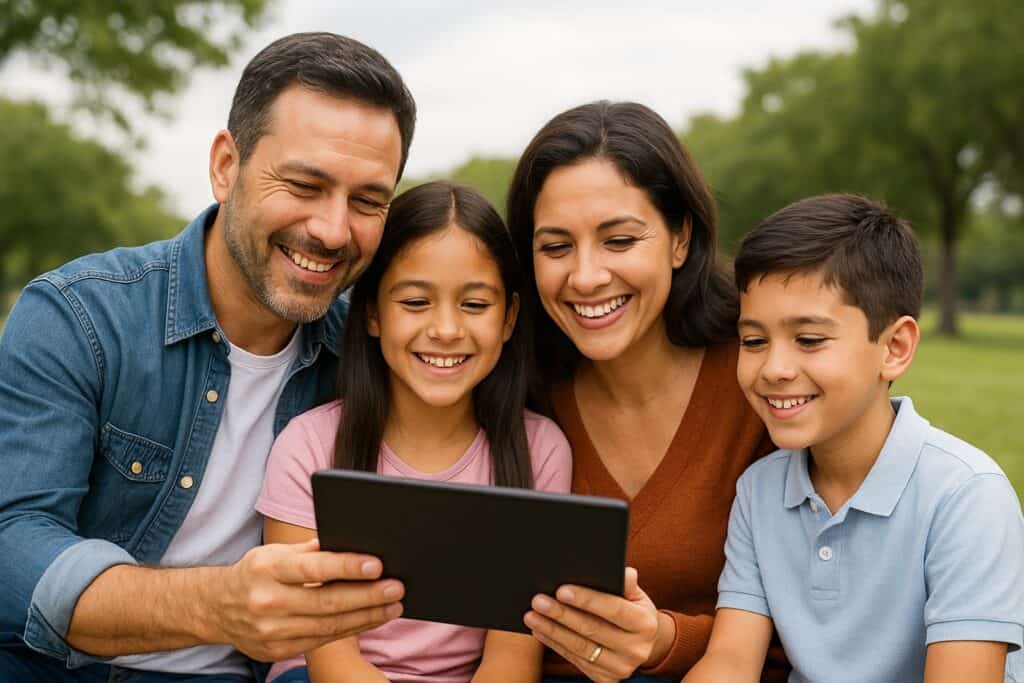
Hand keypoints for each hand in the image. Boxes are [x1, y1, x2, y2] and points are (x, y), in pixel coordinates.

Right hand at [206, 538, 403, 661]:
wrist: (216, 608)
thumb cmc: (256, 572)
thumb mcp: (275, 553)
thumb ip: (310, 551)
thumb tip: (350, 542)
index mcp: (268, 569)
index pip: (313, 568)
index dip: (346, 566)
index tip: (377, 564)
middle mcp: (268, 601)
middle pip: (327, 602)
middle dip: (367, 596)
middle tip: (397, 587)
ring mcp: (271, 631)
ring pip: (329, 625)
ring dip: (367, 616)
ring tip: (394, 605)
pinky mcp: (277, 650)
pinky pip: (322, 640)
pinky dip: (351, 629)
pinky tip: (371, 619)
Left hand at [524, 568, 667, 681]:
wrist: (643, 645)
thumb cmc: (633, 611)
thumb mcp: (636, 595)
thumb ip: (627, 583)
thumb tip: (624, 571)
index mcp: (645, 624)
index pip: (614, 610)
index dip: (587, 600)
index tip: (561, 589)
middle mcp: (636, 650)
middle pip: (592, 629)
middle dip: (561, 614)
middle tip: (538, 601)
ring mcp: (620, 668)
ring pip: (579, 648)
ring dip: (552, 630)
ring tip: (532, 615)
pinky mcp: (605, 679)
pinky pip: (575, 660)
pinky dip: (554, 644)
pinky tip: (539, 631)